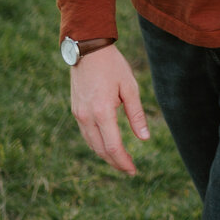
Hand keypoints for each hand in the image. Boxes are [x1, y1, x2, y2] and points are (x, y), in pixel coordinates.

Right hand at [70, 44, 149, 174]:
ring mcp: (78, 114)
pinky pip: (86, 134)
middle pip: (101, 150)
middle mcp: (87, 116)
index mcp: (102, 112)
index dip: (124, 161)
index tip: (133, 170)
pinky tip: (107, 145)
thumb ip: (136, 114)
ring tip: (121, 160)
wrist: (88, 49)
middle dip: (115, 162)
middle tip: (130, 169)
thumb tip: (145, 138)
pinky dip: (97, 144)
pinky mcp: (75, 111)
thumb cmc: (112, 66)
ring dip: (106, 155)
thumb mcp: (129, 87)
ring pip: (91, 144)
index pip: (113, 146)